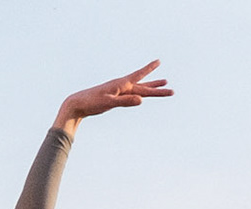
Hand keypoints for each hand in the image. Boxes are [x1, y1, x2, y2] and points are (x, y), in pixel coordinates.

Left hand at [54, 61, 172, 131]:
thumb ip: (125, 101)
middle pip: (144, 86)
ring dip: (151, 87)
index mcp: (120, 84)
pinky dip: (140, 93)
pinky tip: (143, 95)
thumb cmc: (92, 103)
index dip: (149, 69)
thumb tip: (142, 100)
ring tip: (164, 83)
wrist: (78, 104)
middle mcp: (121, 86)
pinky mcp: (116, 97)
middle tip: (172, 89)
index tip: (158, 61)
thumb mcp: (109, 103)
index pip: (138, 76)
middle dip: (157, 88)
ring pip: (139, 89)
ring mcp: (119, 91)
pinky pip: (132, 94)